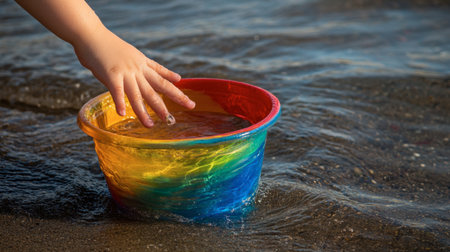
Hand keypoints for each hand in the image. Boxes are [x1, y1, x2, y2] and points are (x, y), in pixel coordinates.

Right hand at [73, 29, 194, 126]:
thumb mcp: (132, 54)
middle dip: (174, 99)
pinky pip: (116, 91)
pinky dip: (120, 102)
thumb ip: (144, 64)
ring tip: (151, 125)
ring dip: (144, 111)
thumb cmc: (108, 45)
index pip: (162, 78)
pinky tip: (123, 114)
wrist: (91, 33)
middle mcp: (137, 69)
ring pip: (138, 95)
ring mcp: (125, 72)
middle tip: (186, 110)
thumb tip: (150, 72)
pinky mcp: (110, 74)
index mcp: (142, 64)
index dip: (176, 89)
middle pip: (158, 87)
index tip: (187, 98)